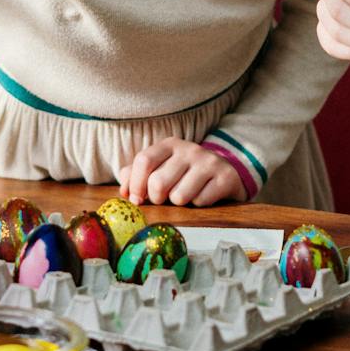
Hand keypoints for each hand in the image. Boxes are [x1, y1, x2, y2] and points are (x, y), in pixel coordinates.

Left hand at [121, 138, 246, 206]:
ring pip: (179, 196)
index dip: (136, 184)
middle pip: (158, 183)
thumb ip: (137, 175)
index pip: (144, 161)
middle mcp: (189, 149)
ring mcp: (209, 162)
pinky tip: (203, 196)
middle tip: (165, 199)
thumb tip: (125, 190)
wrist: (224, 175)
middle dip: (157, 199)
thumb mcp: (161, 169)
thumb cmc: (184, 175)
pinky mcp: (225, 177)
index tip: (137, 199)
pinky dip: (198, 205)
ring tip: (186, 196)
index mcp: (169, 145)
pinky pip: (200, 202)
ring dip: (180, 204)